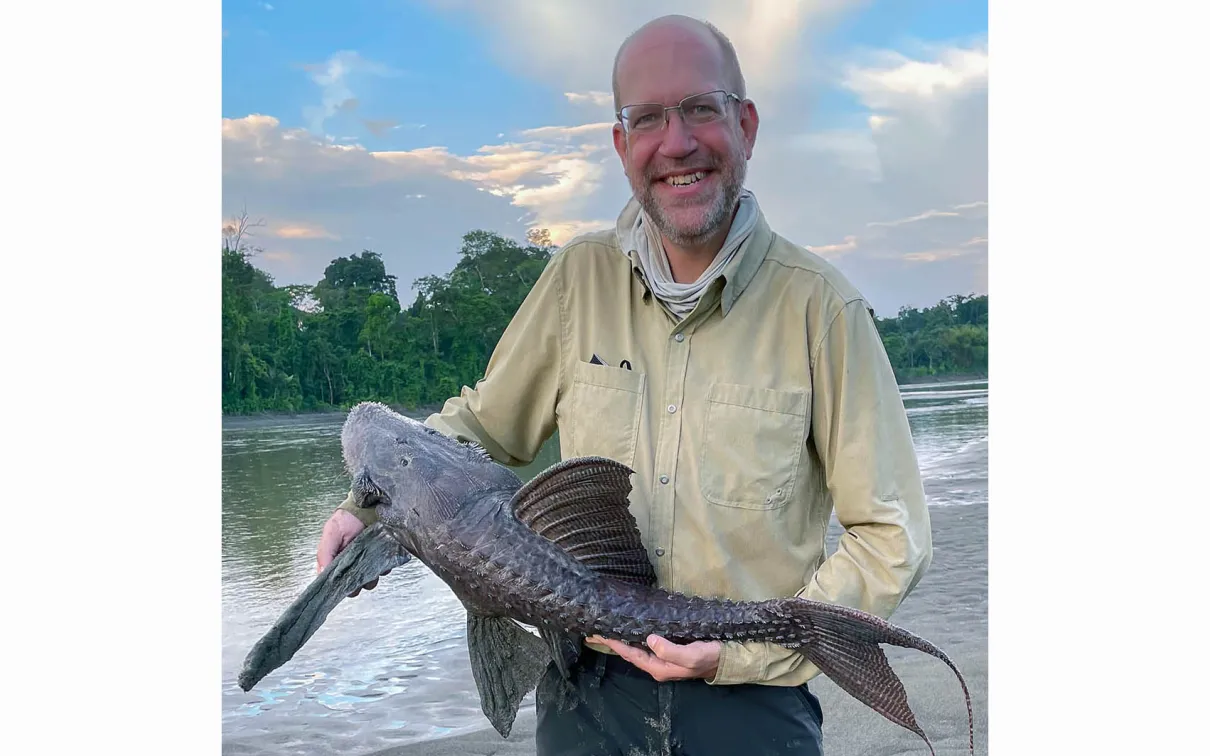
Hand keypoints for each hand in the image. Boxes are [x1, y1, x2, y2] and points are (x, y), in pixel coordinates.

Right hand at [316, 508, 390, 596]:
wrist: (369, 506)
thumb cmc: (347, 519)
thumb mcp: (331, 533)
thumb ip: (325, 553)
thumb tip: (321, 574)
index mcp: (336, 563)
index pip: (336, 584)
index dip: (340, 587)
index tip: (344, 583)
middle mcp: (352, 566)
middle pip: (355, 586)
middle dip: (357, 583)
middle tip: (359, 571)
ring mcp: (368, 564)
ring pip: (370, 581)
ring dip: (371, 576)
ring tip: (371, 562)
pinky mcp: (383, 559)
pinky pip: (384, 570)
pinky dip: (384, 566)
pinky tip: (381, 556)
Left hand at [588, 634, 720, 681]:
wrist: (727, 659)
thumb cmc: (709, 657)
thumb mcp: (691, 655)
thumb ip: (670, 650)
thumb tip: (649, 639)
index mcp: (659, 667)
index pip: (630, 654)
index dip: (613, 644)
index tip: (597, 633)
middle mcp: (657, 664)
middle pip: (629, 652)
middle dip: (612, 641)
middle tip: (594, 630)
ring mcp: (663, 657)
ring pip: (636, 647)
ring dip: (621, 638)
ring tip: (606, 627)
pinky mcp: (669, 649)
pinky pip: (645, 642)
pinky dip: (634, 634)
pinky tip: (630, 626)